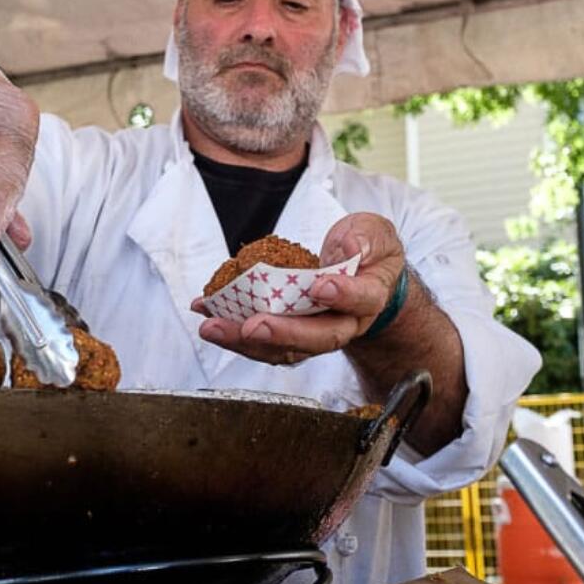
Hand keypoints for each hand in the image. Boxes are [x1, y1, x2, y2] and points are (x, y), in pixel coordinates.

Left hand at [191, 213, 405, 363]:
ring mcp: (313, 333)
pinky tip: (208, 316)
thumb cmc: (368, 253)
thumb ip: (366, 238)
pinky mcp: (289, 333)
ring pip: (284, 348)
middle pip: (318, 338)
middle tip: (252, 326)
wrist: (363, 277)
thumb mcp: (375, 234)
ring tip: (213, 326)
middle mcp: (343, 323)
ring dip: (245, 341)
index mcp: (369, 296)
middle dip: (283, 333)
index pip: (361, 300)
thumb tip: (349, 247)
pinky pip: (262, 340)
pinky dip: (232, 330)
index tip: (320, 286)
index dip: (343, 294)